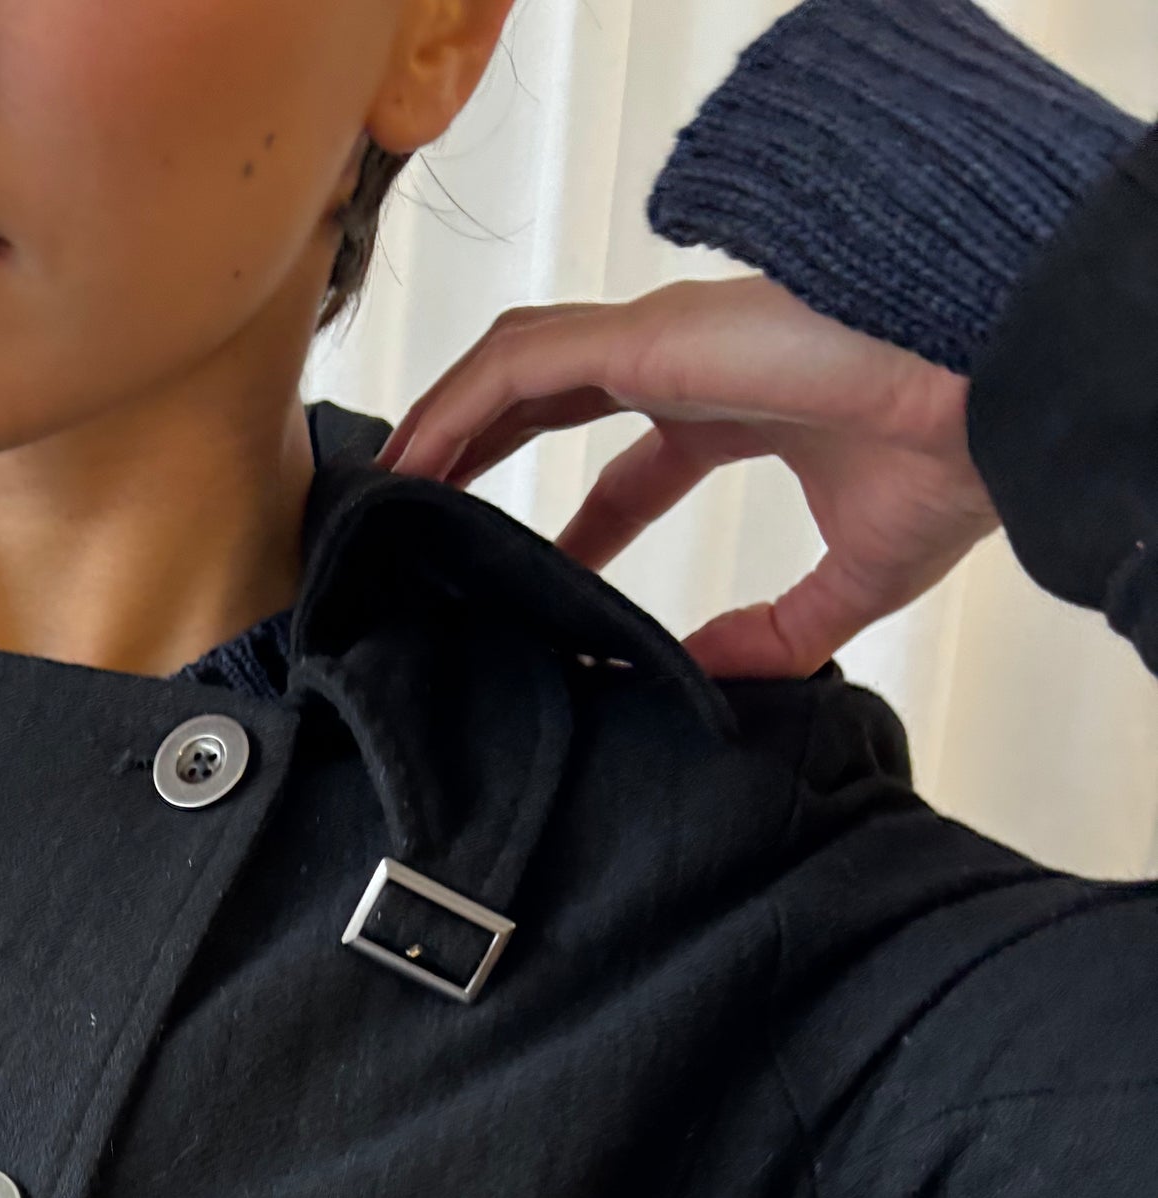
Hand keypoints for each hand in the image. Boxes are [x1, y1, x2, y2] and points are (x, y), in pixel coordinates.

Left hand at [379, 275, 1001, 678]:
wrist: (992, 393)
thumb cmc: (952, 460)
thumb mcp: (852, 582)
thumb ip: (775, 635)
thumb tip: (697, 679)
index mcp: (738, 409)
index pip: (631, 466)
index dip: (576, 523)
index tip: (529, 575)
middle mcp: (691, 365)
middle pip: (548, 400)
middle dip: (478, 454)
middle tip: (418, 521)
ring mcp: (666, 339)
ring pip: (516, 368)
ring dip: (446, 424)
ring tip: (387, 491)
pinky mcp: (651, 336)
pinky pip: (520, 364)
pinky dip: (455, 406)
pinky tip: (411, 460)